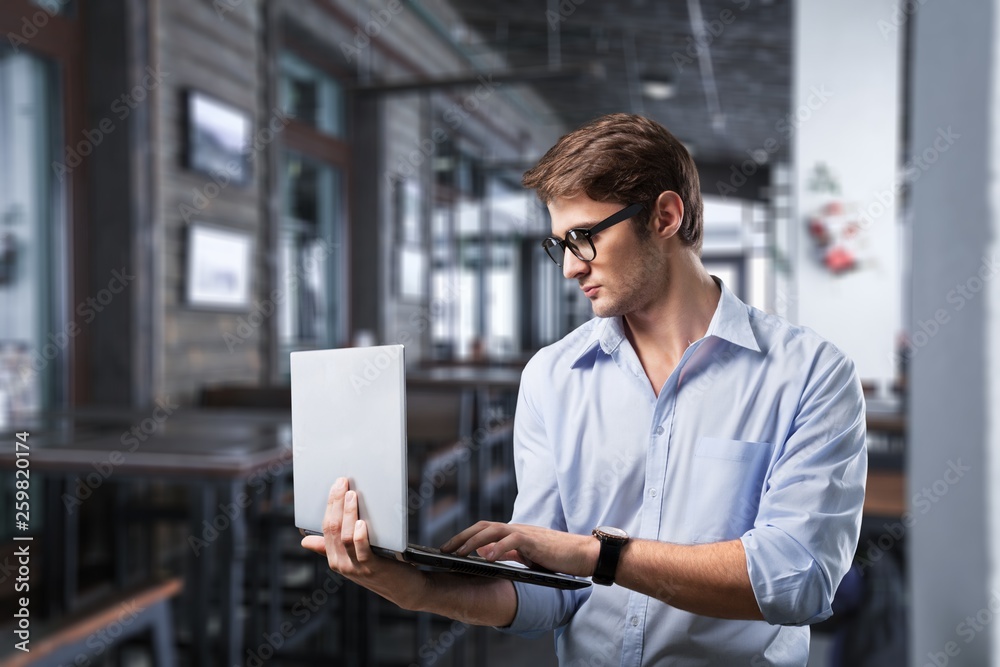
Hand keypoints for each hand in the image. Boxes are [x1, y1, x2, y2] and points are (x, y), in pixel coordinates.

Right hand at [301, 477, 428, 609]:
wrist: (405, 589)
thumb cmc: (380, 567)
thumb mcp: (352, 557)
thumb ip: (331, 547)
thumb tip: (305, 541)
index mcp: (334, 558)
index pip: (326, 528)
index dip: (330, 505)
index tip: (335, 485)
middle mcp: (341, 564)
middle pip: (334, 529)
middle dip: (336, 503)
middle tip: (342, 482)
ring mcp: (357, 568)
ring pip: (346, 537)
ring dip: (349, 514)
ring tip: (353, 495)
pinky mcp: (373, 569)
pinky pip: (362, 551)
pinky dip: (360, 536)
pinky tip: (362, 522)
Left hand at [440, 521, 599, 577]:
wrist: (582, 553)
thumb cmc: (556, 557)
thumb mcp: (527, 556)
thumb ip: (507, 553)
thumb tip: (486, 554)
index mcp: (513, 533)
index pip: (483, 530)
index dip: (465, 537)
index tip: (448, 548)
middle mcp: (516, 529)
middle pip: (482, 527)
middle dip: (462, 538)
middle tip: (444, 550)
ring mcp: (525, 533)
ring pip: (493, 531)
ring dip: (473, 542)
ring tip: (458, 554)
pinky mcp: (535, 541)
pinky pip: (513, 541)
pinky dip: (498, 548)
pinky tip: (487, 558)